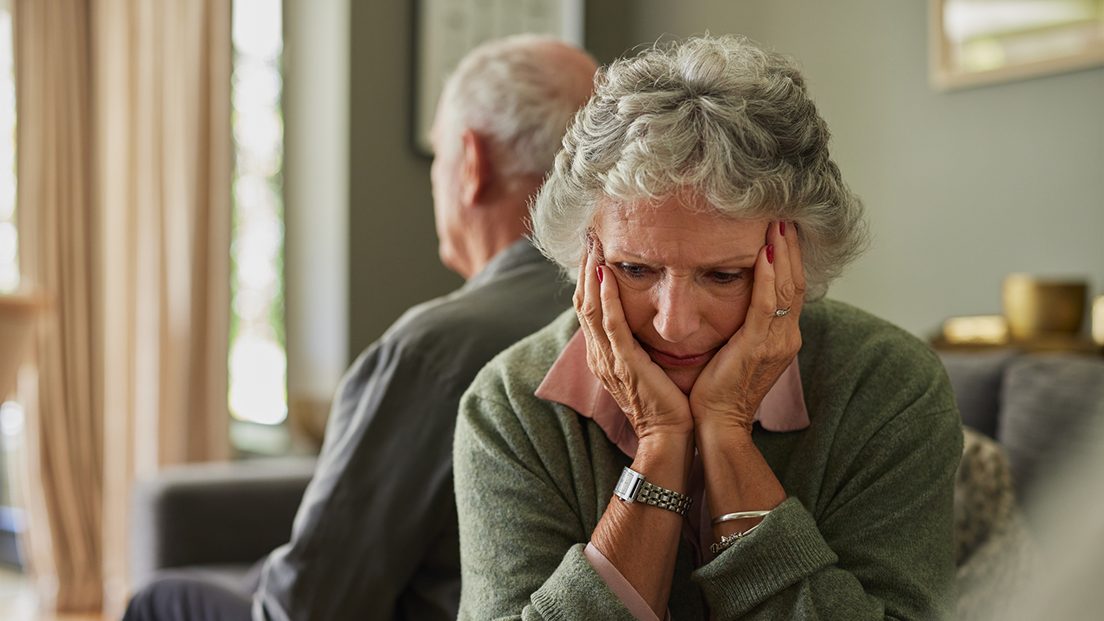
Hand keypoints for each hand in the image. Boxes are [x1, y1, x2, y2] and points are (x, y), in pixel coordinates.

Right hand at [574, 235, 693, 440]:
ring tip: (592, 244)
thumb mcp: (648, 365)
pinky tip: (606, 275)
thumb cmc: (667, 402)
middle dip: (584, 267)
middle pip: (582, 302)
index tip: (594, 246)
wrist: (671, 435)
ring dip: (589, 274)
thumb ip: (641, 341)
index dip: (587, 275)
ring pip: (590, 309)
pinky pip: (610, 326)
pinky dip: (606, 299)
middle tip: (588, 234)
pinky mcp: (624, 364)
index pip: (588, 306)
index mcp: (604, 354)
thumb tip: (649, 315)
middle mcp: (600, 354)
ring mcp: (609, 359)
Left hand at [689, 221, 804, 433]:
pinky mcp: (758, 347)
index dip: (790, 257)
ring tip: (777, 223)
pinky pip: (767, 305)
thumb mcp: (737, 349)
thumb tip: (734, 296)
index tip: (783, 229)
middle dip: (790, 247)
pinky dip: (768, 277)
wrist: (718, 423)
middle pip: (795, 282)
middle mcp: (786, 337)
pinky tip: (764, 253)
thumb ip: (743, 324)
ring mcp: (776, 342)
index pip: (791, 288)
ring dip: (782, 253)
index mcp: (782, 337)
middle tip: (785, 215)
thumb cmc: (718, 388)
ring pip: (787, 288)